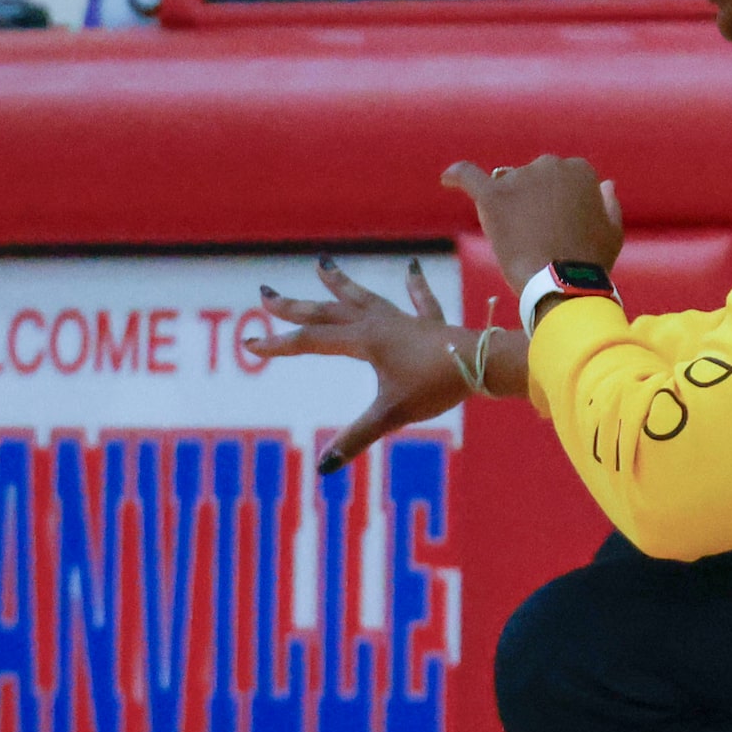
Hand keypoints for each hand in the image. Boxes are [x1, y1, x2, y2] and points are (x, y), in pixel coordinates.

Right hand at [247, 257, 464, 471]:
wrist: (482, 362)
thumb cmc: (436, 384)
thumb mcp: (392, 413)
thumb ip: (357, 438)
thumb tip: (324, 467)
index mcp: (364, 341)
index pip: (312, 342)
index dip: (279, 344)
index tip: (249, 342)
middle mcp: (379, 324)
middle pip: (328, 312)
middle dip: (295, 305)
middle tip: (266, 294)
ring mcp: (404, 321)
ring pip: (364, 298)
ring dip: (341, 284)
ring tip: (321, 264)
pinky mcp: (429, 325)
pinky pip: (419, 302)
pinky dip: (414, 286)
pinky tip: (412, 269)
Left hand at [442, 155, 622, 294]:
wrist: (562, 283)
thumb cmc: (591, 263)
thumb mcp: (613, 232)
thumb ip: (609, 203)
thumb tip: (605, 184)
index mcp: (580, 170)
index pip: (562, 178)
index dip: (558, 204)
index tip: (558, 227)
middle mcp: (549, 165)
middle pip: (532, 178)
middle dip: (532, 201)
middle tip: (536, 236)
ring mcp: (520, 178)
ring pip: (505, 185)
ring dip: (508, 204)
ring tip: (514, 238)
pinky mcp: (493, 196)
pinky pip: (467, 176)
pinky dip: (456, 176)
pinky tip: (446, 179)